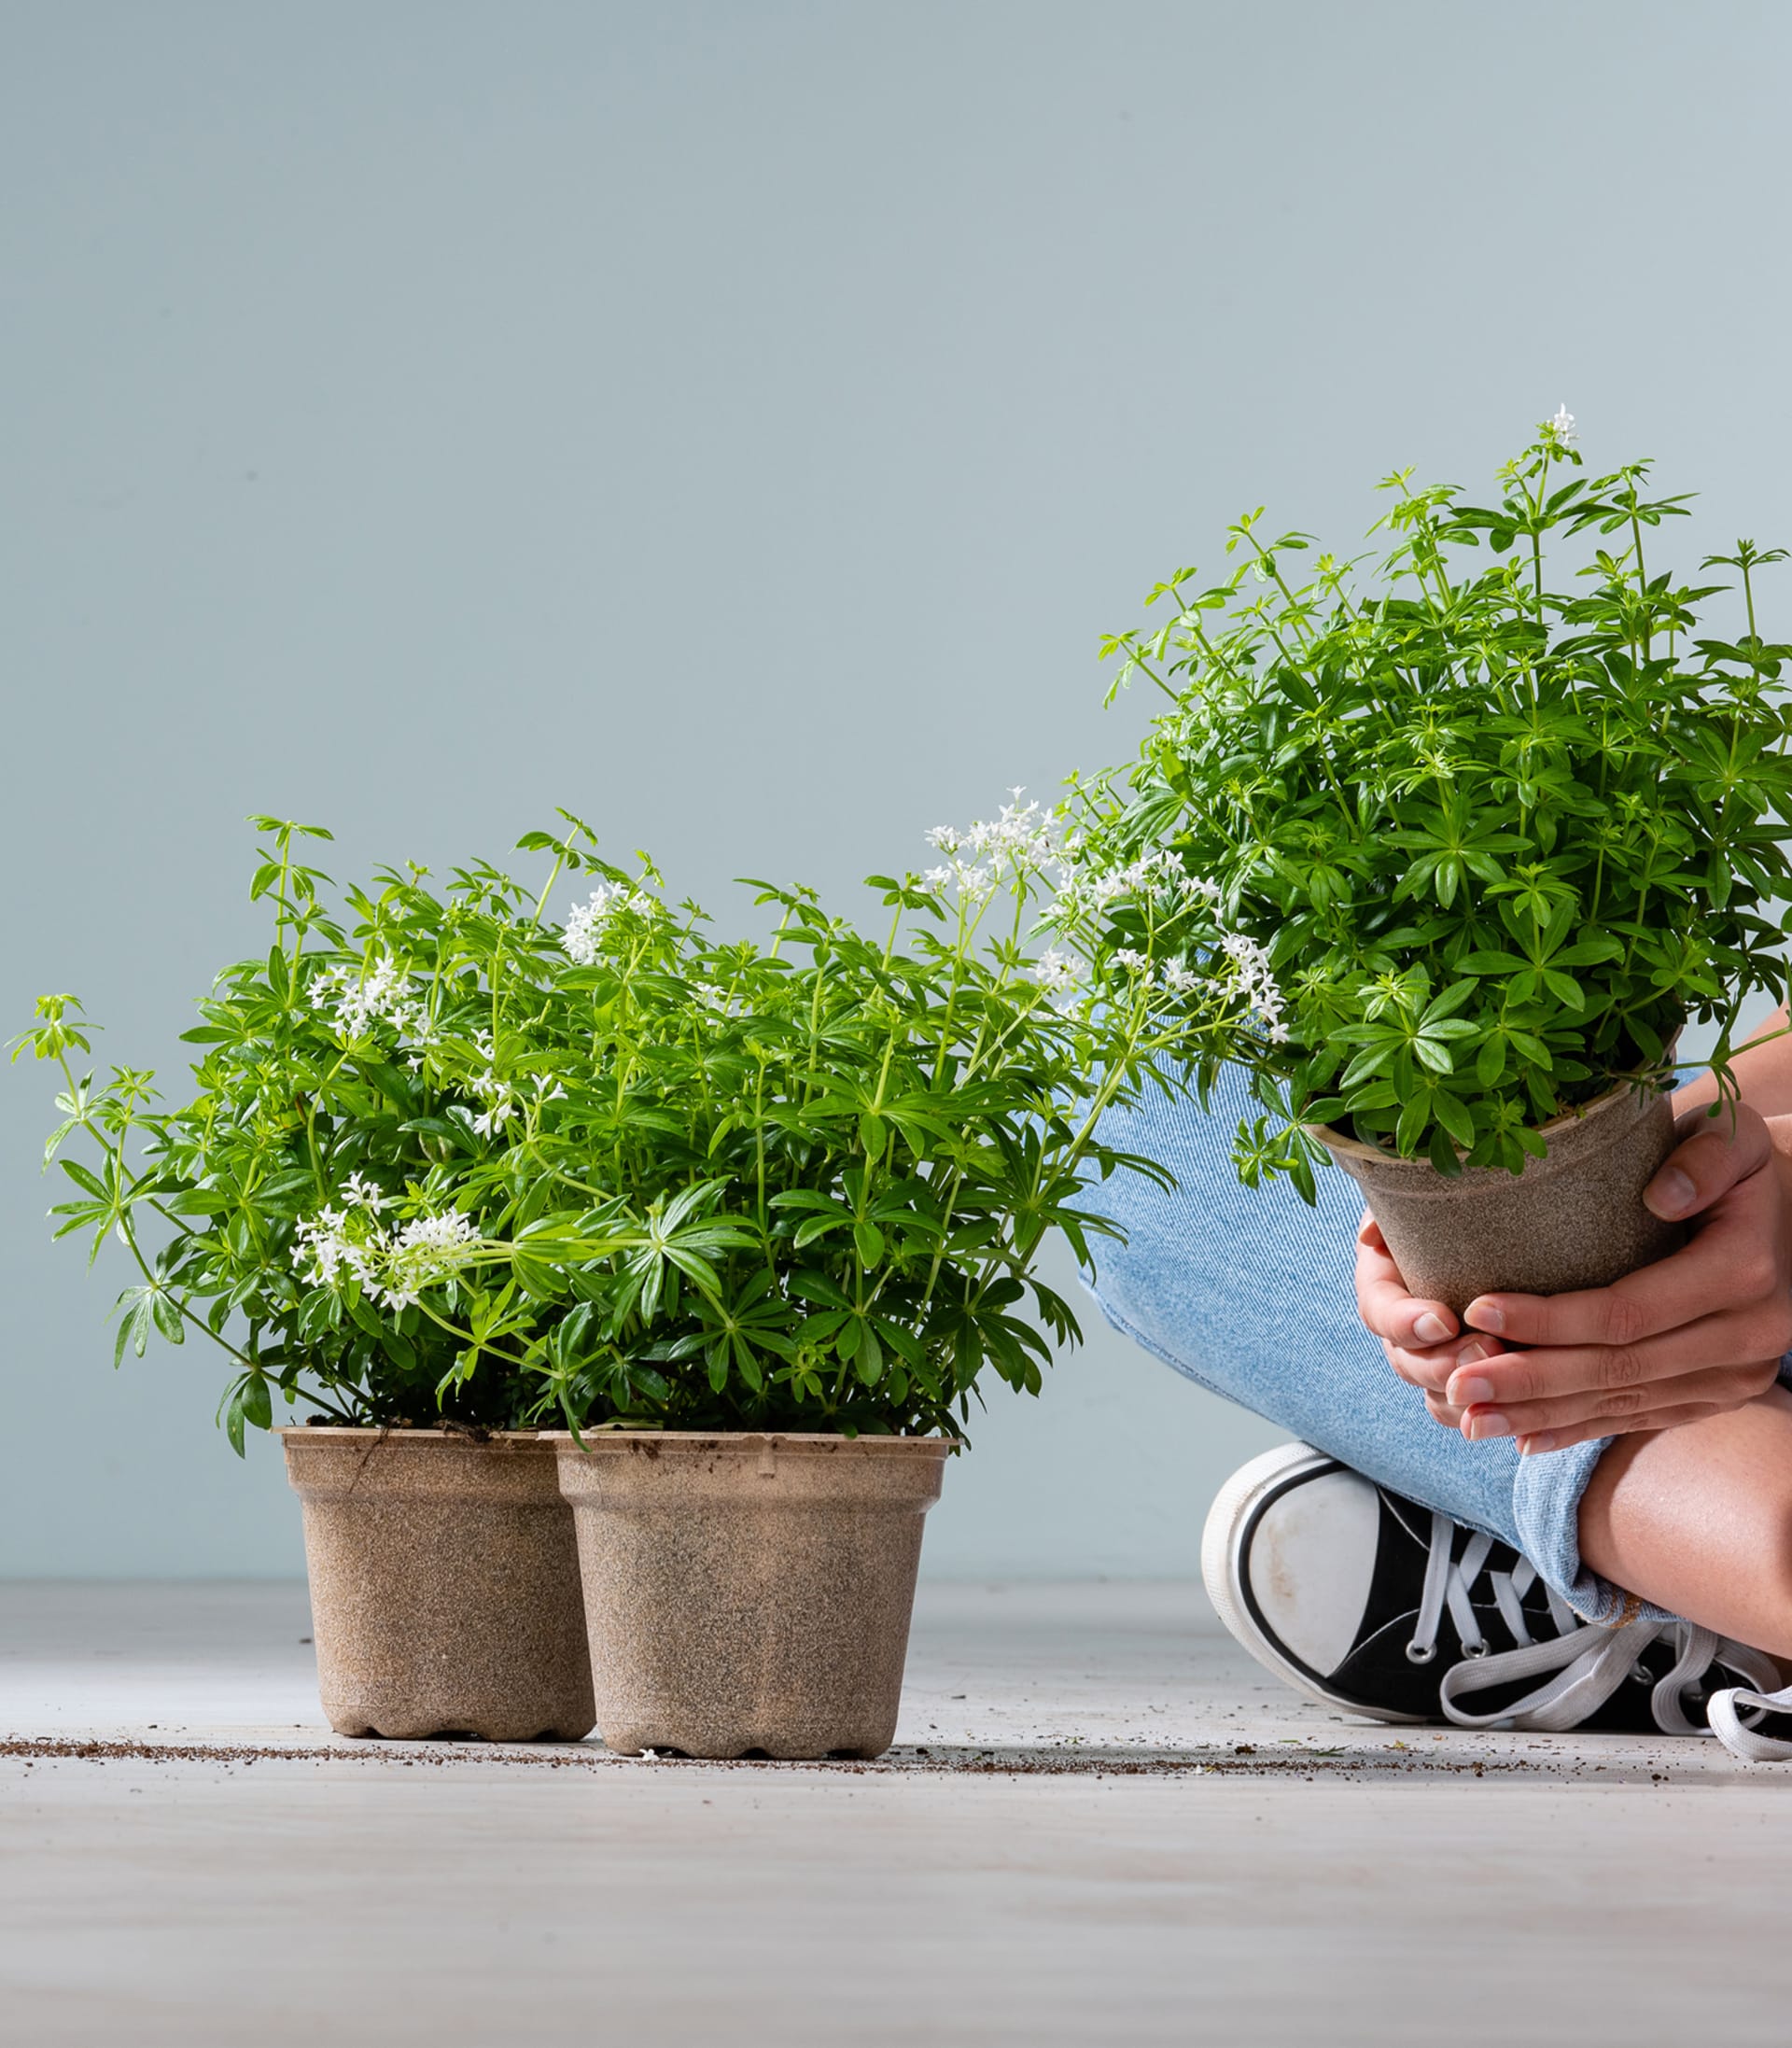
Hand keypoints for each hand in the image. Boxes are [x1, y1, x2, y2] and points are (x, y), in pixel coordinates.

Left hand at [1355, 1101, 1791, 1454]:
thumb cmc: (1746, 1166)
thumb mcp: (1737, 1137)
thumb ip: (1704, 1156)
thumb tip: (1661, 1196)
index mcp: (1741, 1273)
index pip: (1627, 1311)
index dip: (1549, 1319)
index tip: (1477, 1310)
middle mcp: (1745, 1337)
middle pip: (1618, 1369)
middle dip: (1530, 1381)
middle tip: (1456, 1384)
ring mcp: (1735, 1375)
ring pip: (1624, 1402)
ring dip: (1542, 1415)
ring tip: (1469, 1418)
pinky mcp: (1720, 1393)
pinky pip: (1642, 1417)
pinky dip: (1580, 1429)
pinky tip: (1523, 1437)